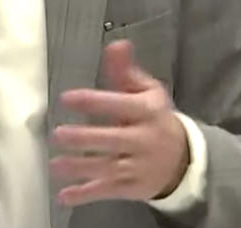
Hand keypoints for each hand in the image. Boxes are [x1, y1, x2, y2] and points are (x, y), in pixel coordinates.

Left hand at [51, 40, 189, 205]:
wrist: (184, 160)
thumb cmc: (156, 119)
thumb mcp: (148, 92)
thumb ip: (126, 71)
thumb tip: (116, 45)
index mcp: (147, 112)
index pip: (119, 105)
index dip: (94, 101)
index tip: (68, 97)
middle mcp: (142, 140)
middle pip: (112, 140)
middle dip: (85, 138)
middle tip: (59, 134)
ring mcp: (137, 167)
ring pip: (106, 168)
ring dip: (79, 168)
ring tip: (56, 164)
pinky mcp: (131, 188)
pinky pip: (106, 192)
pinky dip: (85, 195)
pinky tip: (65, 195)